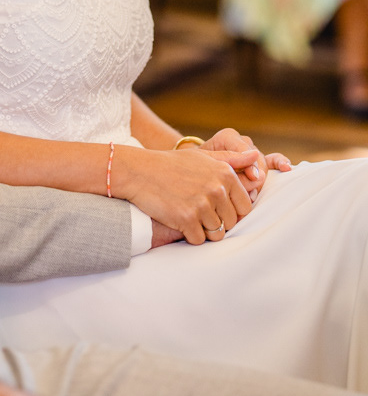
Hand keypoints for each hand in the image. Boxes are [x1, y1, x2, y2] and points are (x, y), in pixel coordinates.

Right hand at [113, 145, 255, 244]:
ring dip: (205, 230)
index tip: (216, 207)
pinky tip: (180, 221)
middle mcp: (216, 188)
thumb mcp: (202, 156)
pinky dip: (190, 235)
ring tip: (190, 216)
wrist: (140, 172)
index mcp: (225, 173)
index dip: (232, 211)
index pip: (245, 207)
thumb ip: (231, 158)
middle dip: (218, 222)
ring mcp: (202, 204)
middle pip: (232, 222)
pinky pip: (199, 239)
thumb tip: (255, 156)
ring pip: (217, 234)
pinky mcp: (187, 219)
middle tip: (198, 211)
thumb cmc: (172, 164)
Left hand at [201, 129, 291, 199]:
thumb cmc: (197, 167)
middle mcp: (242, 141)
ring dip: (260, 181)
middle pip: (256, 159)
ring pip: (264, 164)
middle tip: (250, 195)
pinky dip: (280, 163)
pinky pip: (273, 159)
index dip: (250, 164)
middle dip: (254, 178)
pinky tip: (287, 168)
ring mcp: (251, 150)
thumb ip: (227, 171)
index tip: (253, 177)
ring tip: (253, 195)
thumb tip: (253, 181)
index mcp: (227, 137)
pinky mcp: (259, 159)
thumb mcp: (206, 166)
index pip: (244, 149)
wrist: (194, 168)